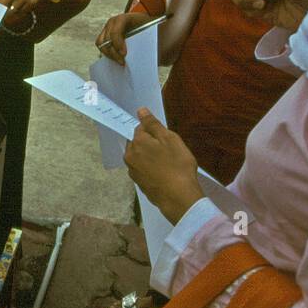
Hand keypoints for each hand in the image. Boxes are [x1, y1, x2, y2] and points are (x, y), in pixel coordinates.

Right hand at [95, 11, 150, 65]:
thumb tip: (155, 53)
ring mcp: (107, 28)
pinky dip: (107, 53)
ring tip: (120, 61)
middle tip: (122, 62)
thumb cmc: (146, 24)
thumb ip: (149, 37)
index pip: (115, 32)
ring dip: (109, 54)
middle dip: (113, 53)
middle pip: (106, 40)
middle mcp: (112, 22)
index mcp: (123, 18)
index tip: (124, 54)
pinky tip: (116, 58)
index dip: (118, 44)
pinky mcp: (104, 35)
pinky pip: (101, 45)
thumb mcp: (150, 27)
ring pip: (101, 43)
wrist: (142, 19)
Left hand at [124, 108, 202, 223]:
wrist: (178, 197)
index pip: (140, 128)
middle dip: (151, 143)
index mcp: (136, 143)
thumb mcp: (169, 139)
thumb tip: (140, 111)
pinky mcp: (139, 184)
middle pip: (138, 143)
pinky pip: (144, 170)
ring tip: (168, 163)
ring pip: (141, 157)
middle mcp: (129, 157)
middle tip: (169, 151)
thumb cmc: (177, 165)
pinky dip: (152, 169)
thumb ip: (153, 124)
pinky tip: (164, 174)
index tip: (167, 138)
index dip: (155, 131)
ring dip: (151, 157)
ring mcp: (133, 172)